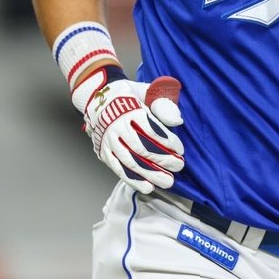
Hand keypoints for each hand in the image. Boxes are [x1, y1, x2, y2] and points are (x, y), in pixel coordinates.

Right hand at [82, 77, 184, 193]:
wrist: (97, 98)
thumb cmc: (129, 95)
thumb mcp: (145, 91)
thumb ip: (162, 104)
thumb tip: (177, 121)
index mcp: (129, 110)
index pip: (151, 129)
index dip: (167, 141)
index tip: (181, 150)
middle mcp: (117, 126)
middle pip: (142, 147)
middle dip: (162, 159)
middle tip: (179, 167)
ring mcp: (109, 140)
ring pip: (130, 161)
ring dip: (150, 174)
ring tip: (167, 182)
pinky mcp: (103, 151)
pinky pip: (118, 168)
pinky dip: (132, 180)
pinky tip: (147, 187)